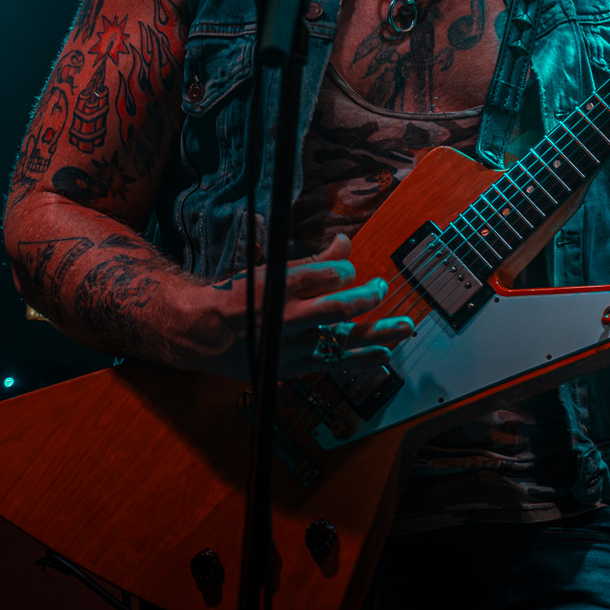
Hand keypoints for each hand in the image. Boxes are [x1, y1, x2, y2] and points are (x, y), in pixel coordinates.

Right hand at [182, 234, 417, 381]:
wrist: (203, 334)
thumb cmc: (239, 297)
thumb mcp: (271, 270)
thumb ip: (312, 261)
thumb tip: (345, 242)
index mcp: (278, 288)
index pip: (323, 275)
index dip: (344, 269)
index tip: (349, 269)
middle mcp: (286, 319)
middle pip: (337, 309)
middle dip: (367, 297)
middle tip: (381, 287)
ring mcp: (291, 347)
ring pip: (342, 339)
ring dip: (379, 333)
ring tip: (406, 325)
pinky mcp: (294, 367)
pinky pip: (334, 363)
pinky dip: (361, 358)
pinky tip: (385, 353)